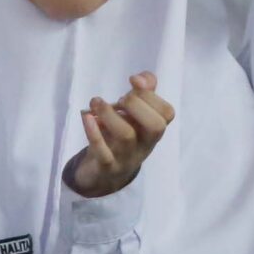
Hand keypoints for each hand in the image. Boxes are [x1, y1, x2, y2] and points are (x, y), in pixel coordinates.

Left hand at [63, 72, 172, 197]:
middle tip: (120, 99)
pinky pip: (103, 153)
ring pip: (126, 136)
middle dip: (137, 104)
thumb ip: (143, 93)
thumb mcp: (134, 116)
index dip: (152, 95)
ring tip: (96, 102)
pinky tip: (86, 117)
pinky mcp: (106, 167)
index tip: (133, 82)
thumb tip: (141, 78)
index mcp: (153, 131)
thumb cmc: (121, 137)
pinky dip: (94, 133)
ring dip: (110, 114)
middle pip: (155, 126)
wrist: (102, 175)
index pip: (167, 113)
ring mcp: (126, 157)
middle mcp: (144, 144)